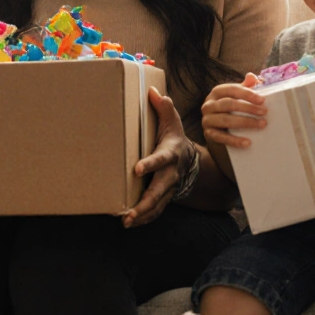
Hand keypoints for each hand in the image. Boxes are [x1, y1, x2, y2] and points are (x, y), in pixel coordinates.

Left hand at [122, 87, 195, 227]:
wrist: (189, 158)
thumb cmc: (174, 137)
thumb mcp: (171, 121)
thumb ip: (163, 108)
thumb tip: (153, 91)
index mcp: (171, 153)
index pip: (161, 159)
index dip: (150, 164)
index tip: (136, 169)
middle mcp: (171, 173)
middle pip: (159, 190)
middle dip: (145, 202)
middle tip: (130, 212)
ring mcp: (169, 187)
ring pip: (158, 204)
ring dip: (143, 215)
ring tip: (126, 221)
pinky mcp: (165, 196)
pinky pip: (156, 210)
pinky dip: (145, 219)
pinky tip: (130, 223)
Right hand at [201, 73, 266, 147]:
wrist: (216, 130)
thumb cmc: (229, 110)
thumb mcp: (236, 97)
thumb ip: (245, 86)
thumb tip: (252, 76)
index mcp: (216, 93)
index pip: (231, 90)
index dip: (247, 94)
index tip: (262, 100)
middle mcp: (208, 105)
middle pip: (228, 104)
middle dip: (248, 108)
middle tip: (264, 112)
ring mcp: (207, 120)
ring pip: (225, 120)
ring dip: (245, 122)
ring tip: (261, 124)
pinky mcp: (208, 134)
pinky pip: (221, 137)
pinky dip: (235, 140)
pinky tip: (247, 142)